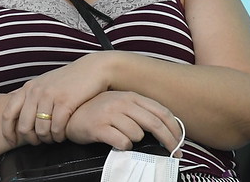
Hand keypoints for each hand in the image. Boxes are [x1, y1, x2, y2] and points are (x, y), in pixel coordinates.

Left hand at [1, 54, 106, 145]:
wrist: (91, 69)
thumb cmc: (67, 80)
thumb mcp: (43, 83)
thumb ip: (29, 95)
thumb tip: (11, 107)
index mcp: (28, 88)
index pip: (7, 114)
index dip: (7, 132)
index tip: (12, 142)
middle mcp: (35, 91)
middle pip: (24, 127)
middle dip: (32, 140)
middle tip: (40, 142)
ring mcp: (49, 96)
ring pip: (41, 130)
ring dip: (48, 139)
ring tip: (54, 138)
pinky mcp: (64, 102)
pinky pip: (56, 128)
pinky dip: (59, 136)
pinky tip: (63, 134)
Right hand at [66, 91, 182, 156]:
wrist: (71, 114)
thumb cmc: (99, 112)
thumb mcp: (121, 106)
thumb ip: (140, 112)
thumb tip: (167, 129)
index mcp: (131, 96)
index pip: (161, 111)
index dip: (174, 129)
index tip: (179, 142)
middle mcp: (121, 102)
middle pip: (154, 124)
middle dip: (168, 141)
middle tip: (173, 153)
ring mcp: (109, 113)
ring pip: (137, 134)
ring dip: (136, 141)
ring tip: (125, 138)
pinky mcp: (99, 126)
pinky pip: (121, 141)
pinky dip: (123, 145)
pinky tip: (116, 142)